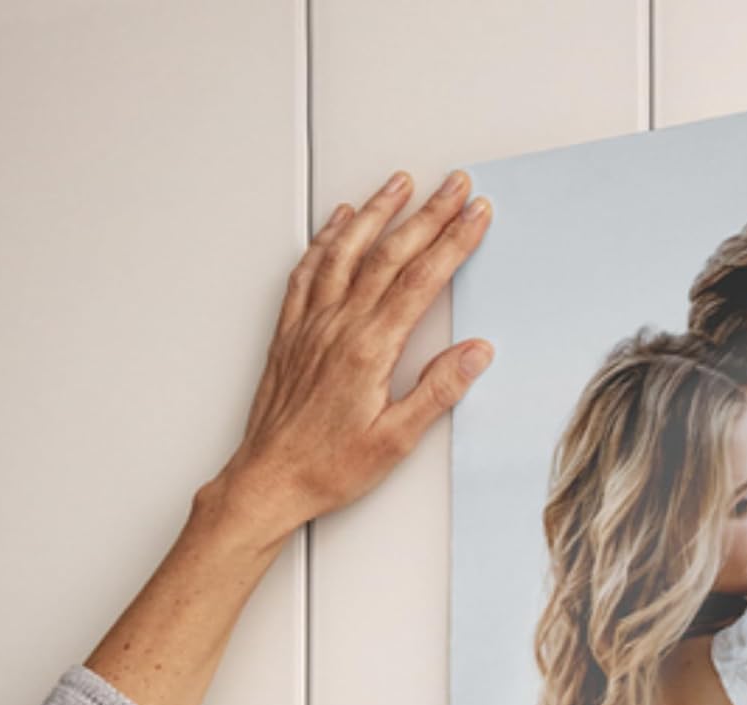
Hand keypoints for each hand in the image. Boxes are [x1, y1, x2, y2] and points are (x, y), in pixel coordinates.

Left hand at [207, 167, 494, 545]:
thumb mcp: (396, 439)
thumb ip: (437, 390)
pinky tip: (339, 222)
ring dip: (376, 211)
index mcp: (369, 349)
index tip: (476, 215)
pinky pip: (309, 269)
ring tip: (400, 184)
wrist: (269, 479)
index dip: (453, 242)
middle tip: (454, 184)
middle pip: (390, 253)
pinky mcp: (291, 331)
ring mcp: (311, 323)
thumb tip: (474, 353)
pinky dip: (328, 238)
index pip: (421, 280)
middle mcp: (338, 326)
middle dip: (428, 214)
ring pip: (346, 250)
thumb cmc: (329, 467)